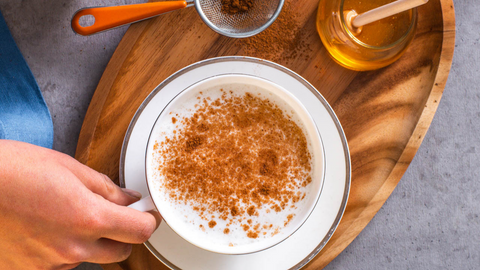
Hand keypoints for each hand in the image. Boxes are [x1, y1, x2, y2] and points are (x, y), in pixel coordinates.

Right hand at [0, 140, 160, 268]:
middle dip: (123, 234)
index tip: (146, 213)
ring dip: (90, 242)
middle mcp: (73, 247)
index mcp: (89, 218)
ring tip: (67, 216)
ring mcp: (50, 263)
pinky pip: (60, 264)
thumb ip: (105, 188)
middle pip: (120, 252)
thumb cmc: (13, 170)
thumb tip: (128, 198)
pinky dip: (63, 249)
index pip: (139, 231)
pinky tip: (47, 229)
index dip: (148, 220)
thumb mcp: (68, 168)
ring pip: (89, 258)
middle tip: (111, 214)